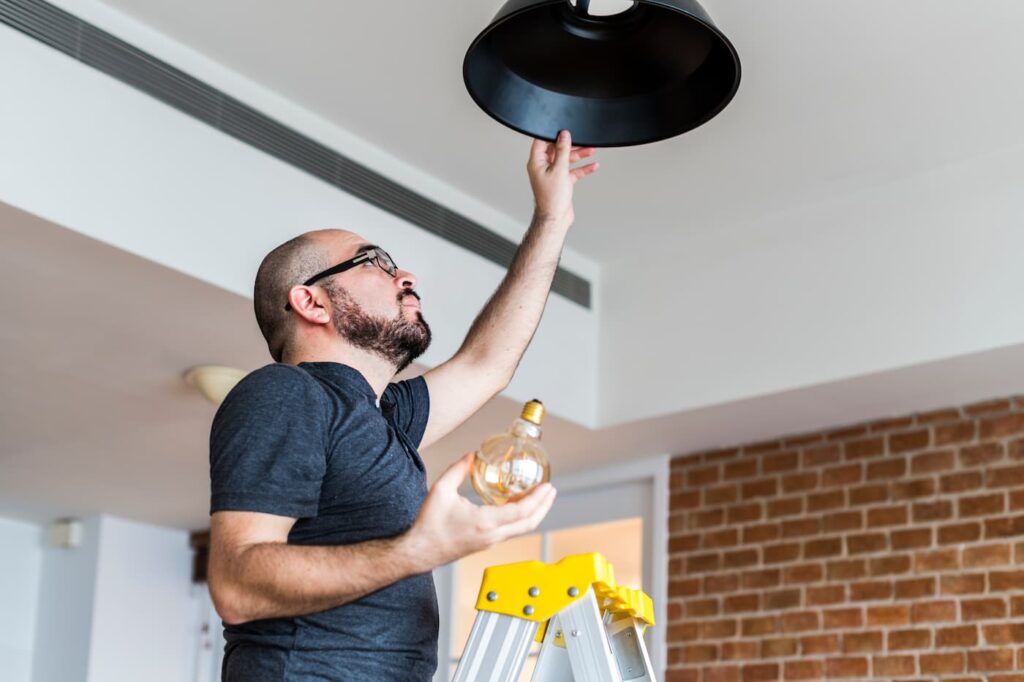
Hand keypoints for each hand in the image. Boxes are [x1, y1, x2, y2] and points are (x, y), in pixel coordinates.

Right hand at [404, 453, 556, 570]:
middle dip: (544, 507)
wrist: (419, 552)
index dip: (538, 499)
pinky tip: (517, 505)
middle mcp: (492, 536)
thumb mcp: (441, 490)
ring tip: (539, 496)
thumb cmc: (429, 525)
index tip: (547, 487)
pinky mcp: (486, 544)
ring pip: (521, 529)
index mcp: (484, 523)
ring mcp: (490, 542)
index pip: (521, 512)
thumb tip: (472, 455)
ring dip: (533, 513)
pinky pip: (510, 531)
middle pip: (529, 524)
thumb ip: (458, 470)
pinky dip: (520, 518)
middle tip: (551, 491)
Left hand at [527, 131, 598, 226]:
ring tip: (591, 150)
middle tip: (582, 140)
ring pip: (566, 160)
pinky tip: (592, 165)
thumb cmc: (552, 198)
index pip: (542, 142)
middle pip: (557, 149)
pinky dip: (582, 168)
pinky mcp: (561, 182)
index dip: (552, 135)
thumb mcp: (559, 169)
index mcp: (536, 162)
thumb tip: (564, 135)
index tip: (564, 131)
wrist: (555, 218)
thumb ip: (562, 151)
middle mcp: (543, 167)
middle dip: (570, 145)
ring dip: (579, 155)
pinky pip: (572, 171)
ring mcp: (552, 174)